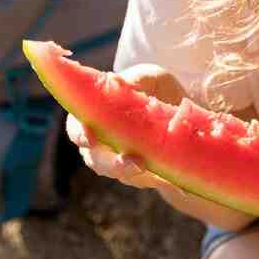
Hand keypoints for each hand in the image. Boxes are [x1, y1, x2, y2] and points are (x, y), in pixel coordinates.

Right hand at [65, 63, 187, 195]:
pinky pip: (148, 180)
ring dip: (136, 175)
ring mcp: (120, 161)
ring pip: (121, 175)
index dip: (80, 134)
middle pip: (97, 160)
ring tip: (154, 170)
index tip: (90, 138)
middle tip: (133, 163)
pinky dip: (159, 178)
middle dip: (113, 164)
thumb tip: (117, 81)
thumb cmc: (155, 88)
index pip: (77, 128)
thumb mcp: (150, 78)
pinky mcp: (143, 174)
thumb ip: (134, 80)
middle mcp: (101, 144)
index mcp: (93, 117)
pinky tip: (174, 175)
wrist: (182, 111)